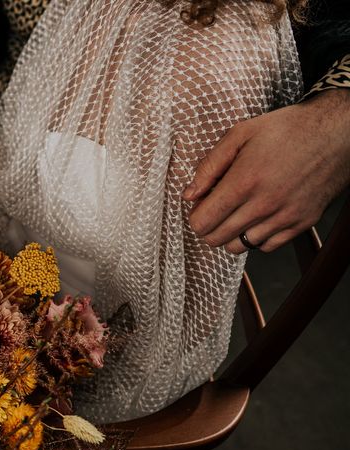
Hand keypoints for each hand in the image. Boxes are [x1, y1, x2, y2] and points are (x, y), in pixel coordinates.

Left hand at [183, 89, 349, 253]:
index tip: (200, 205)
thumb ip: (210, 165)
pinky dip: (256, 238)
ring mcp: (284, 216)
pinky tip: (257, 218)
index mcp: (244, 181)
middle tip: (215, 210)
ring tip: (236, 213)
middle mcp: (264, 204)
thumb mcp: (241, 133)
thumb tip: (188, 195)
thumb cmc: (288, 129)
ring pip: (239, 246)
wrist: (337, 131)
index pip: (202, 222)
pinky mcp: (301, 223)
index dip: (195, 216)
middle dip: (209, 227)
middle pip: (216, 238)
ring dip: (231, 234)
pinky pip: (266, 246)